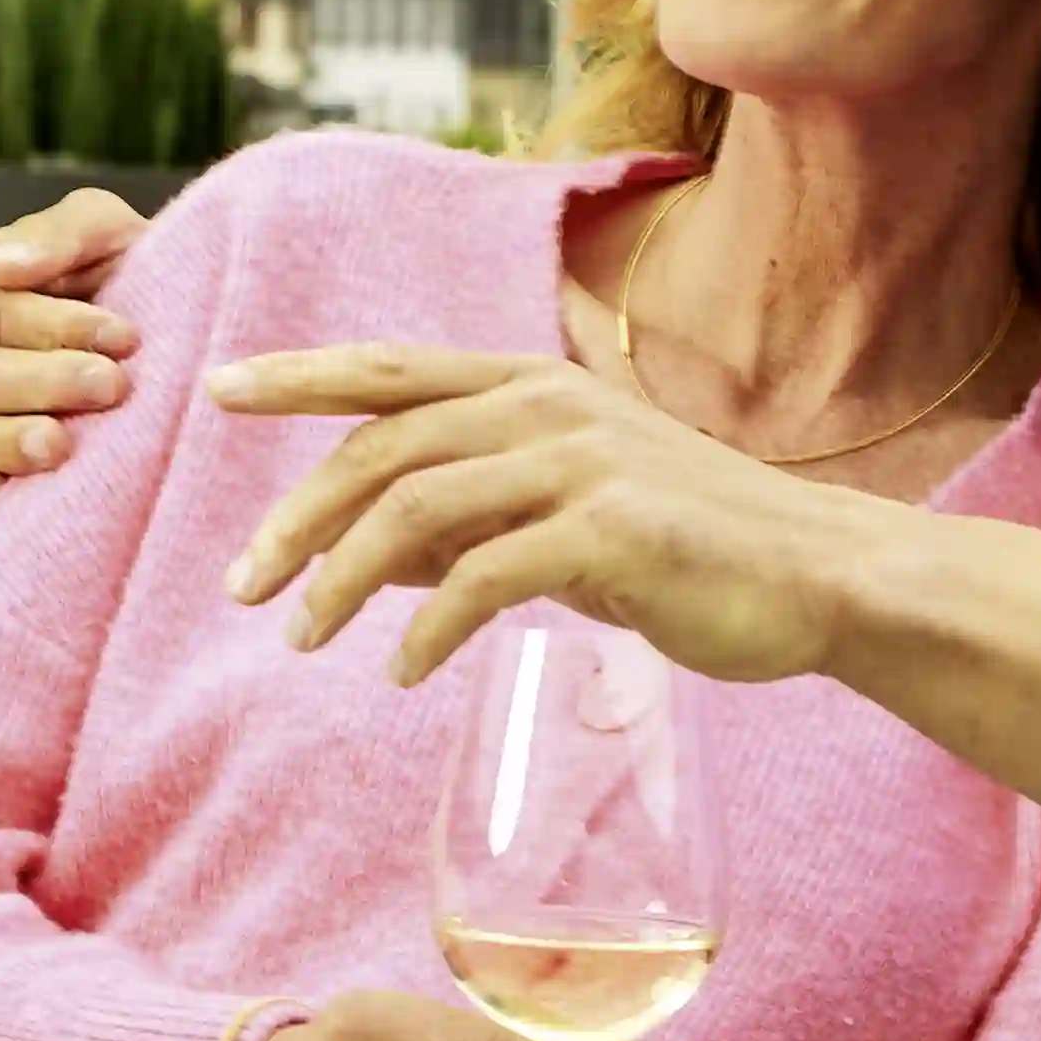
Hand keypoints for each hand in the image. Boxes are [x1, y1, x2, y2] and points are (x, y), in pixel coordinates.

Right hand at [0, 187, 151, 534]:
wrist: (167, 343)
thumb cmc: (130, 278)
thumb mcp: (111, 235)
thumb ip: (65, 232)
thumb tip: (15, 261)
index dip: (40, 315)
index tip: (120, 334)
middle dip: (42, 379)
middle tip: (112, 387)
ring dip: (7, 440)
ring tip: (61, 448)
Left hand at [213, 344, 885, 689]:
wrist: (821, 576)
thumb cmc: (694, 547)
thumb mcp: (572, 508)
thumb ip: (477, 513)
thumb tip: (372, 553)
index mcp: (535, 384)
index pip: (391, 369)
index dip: (299, 376)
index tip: (219, 391)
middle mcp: (551, 407)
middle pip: (382, 446)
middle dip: (296, 517)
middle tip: (243, 588)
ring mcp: (583, 464)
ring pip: (417, 508)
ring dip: (342, 580)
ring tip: (303, 639)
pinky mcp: (611, 534)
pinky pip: (483, 579)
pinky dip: (426, 629)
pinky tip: (403, 670)